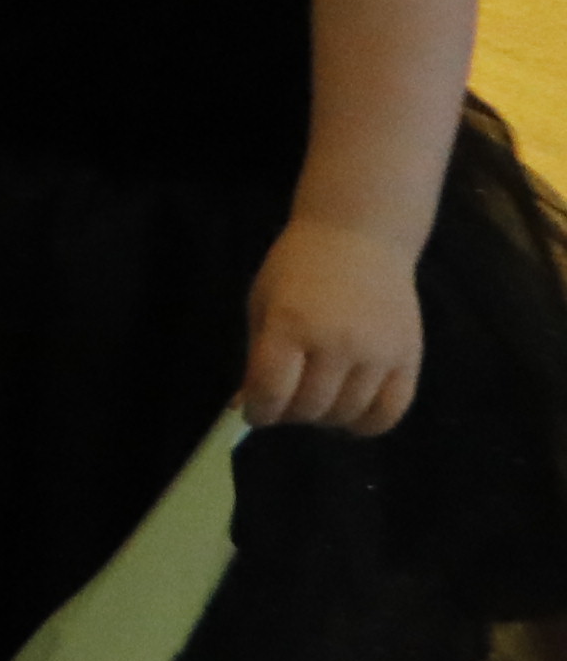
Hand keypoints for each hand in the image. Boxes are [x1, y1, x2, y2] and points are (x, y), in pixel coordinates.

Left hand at [246, 217, 427, 431]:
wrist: (358, 237)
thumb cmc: (299, 267)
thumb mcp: (263, 304)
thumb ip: (258, 357)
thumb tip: (250, 407)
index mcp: (290, 326)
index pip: (272, 393)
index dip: (259, 413)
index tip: (256, 412)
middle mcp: (337, 343)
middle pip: (311, 408)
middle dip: (290, 413)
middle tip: (287, 401)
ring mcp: (378, 352)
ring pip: (348, 414)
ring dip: (326, 418)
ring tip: (318, 400)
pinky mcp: (409, 357)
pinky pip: (390, 411)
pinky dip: (367, 423)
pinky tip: (351, 412)